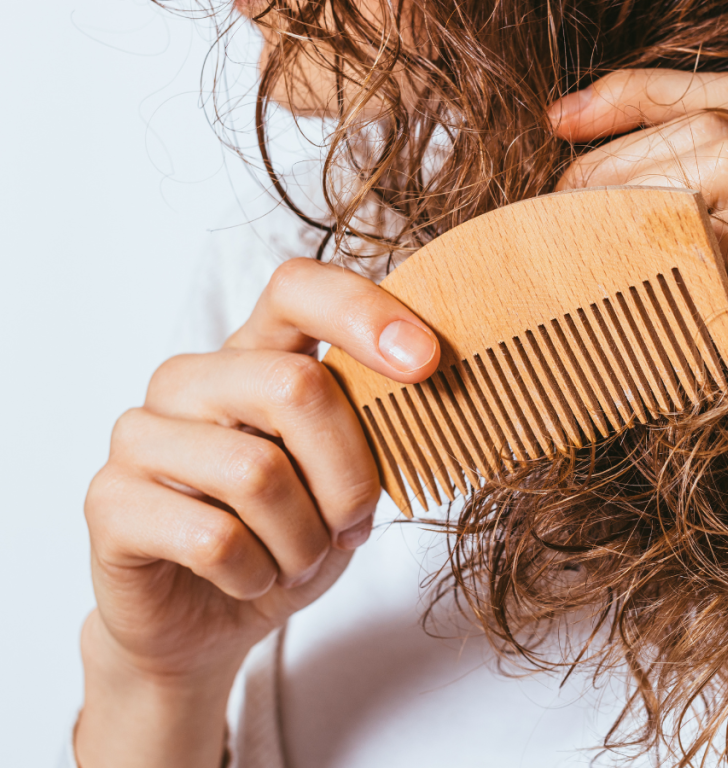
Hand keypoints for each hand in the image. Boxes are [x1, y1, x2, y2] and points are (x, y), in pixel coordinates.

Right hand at [76, 258, 439, 767]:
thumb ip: (371, 426)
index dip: (364, 313)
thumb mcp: (347, 479)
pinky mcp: (109, 501)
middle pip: (294, 386)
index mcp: (255, 355)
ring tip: (297, 559)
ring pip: (257, 472)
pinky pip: (213, 537)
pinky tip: (252, 578)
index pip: (299, 288)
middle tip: (350, 524)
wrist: (208, 622)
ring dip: (303, 539)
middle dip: (348, 474)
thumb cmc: (286, 537)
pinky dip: (256, 572)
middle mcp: (191, 379)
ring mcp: (141, 435)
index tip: (426, 362)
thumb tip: (429, 374)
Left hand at [549, 69, 727, 431]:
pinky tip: (610, 267)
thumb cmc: (703, 428)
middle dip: (618, 146)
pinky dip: (660, 236)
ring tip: (575, 231)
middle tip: (555, 200)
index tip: (559, 119)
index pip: (725, 111)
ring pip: (727, 157)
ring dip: (630, 180)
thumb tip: (555, 207)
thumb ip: (645, 255)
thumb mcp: (665, 318)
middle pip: (723, 120)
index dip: (640, 95)